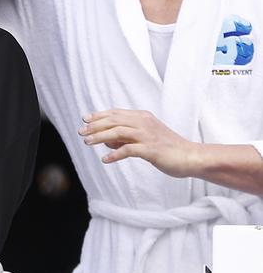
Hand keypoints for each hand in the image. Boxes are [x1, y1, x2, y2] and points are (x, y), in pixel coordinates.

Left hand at [78, 108, 198, 177]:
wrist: (190, 156)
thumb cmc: (167, 148)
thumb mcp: (145, 138)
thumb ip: (127, 136)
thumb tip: (106, 140)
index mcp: (142, 117)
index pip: (116, 113)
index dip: (99, 115)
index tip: (85, 119)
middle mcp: (144, 123)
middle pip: (113, 120)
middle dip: (95, 126)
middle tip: (81, 133)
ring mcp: (147, 135)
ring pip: (118, 132)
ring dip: (100, 137)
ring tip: (87, 143)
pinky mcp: (151, 149)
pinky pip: (128, 150)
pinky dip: (114, 154)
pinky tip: (105, 160)